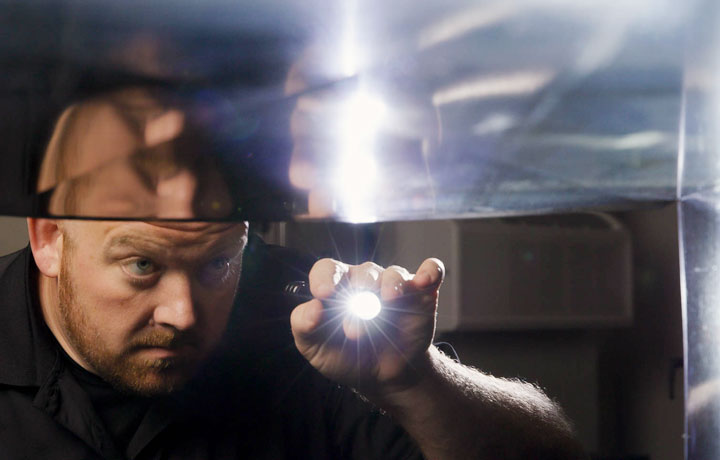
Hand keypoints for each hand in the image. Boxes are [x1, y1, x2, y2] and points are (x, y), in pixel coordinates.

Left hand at [290, 258, 444, 395]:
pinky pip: (430, 271)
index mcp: (337, 289)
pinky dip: (430, 270)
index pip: (328, 269)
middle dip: (359, 297)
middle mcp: (365, 282)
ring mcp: (394, 286)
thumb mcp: (316, 349)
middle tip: (354, 330)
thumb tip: (311, 307)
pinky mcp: (421, 293)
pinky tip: (425, 279)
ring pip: (393, 274)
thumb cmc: (347, 357)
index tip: (324, 294)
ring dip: (390, 288)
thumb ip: (304, 327)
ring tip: (387, 304)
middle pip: (363, 273)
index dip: (325, 277)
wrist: (384, 378)